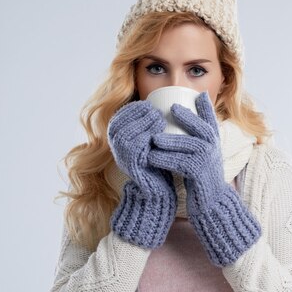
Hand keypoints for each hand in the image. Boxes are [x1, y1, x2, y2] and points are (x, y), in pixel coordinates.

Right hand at [107, 100, 176, 248]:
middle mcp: (117, 146)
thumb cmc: (161, 162)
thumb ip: (157, 123)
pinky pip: (134, 149)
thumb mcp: (158, 140)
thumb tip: (175, 102)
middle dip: (137, 114)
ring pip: (126, 134)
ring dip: (141, 124)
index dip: (135, 107)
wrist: (160, 189)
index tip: (151, 103)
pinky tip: (156, 135)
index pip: (122, 115)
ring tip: (158, 119)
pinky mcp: (131, 166)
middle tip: (155, 111)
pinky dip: (144, 139)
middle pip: (121, 122)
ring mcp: (122, 156)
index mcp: (121, 137)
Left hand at [147, 91, 260, 265]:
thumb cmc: (201, 179)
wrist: (211, 204)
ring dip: (169, 141)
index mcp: (213, 143)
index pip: (211, 120)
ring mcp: (208, 161)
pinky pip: (180, 162)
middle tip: (171, 109)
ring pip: (188, 145)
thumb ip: (195, 141)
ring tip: (153, 139)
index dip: (205, 106)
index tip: (199, 94)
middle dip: (186, 116)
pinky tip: (152, 158)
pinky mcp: (199, 174)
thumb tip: (179, 125)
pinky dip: (165, 159)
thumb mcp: (200, 156)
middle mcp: (213, 149)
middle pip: (201, 127)